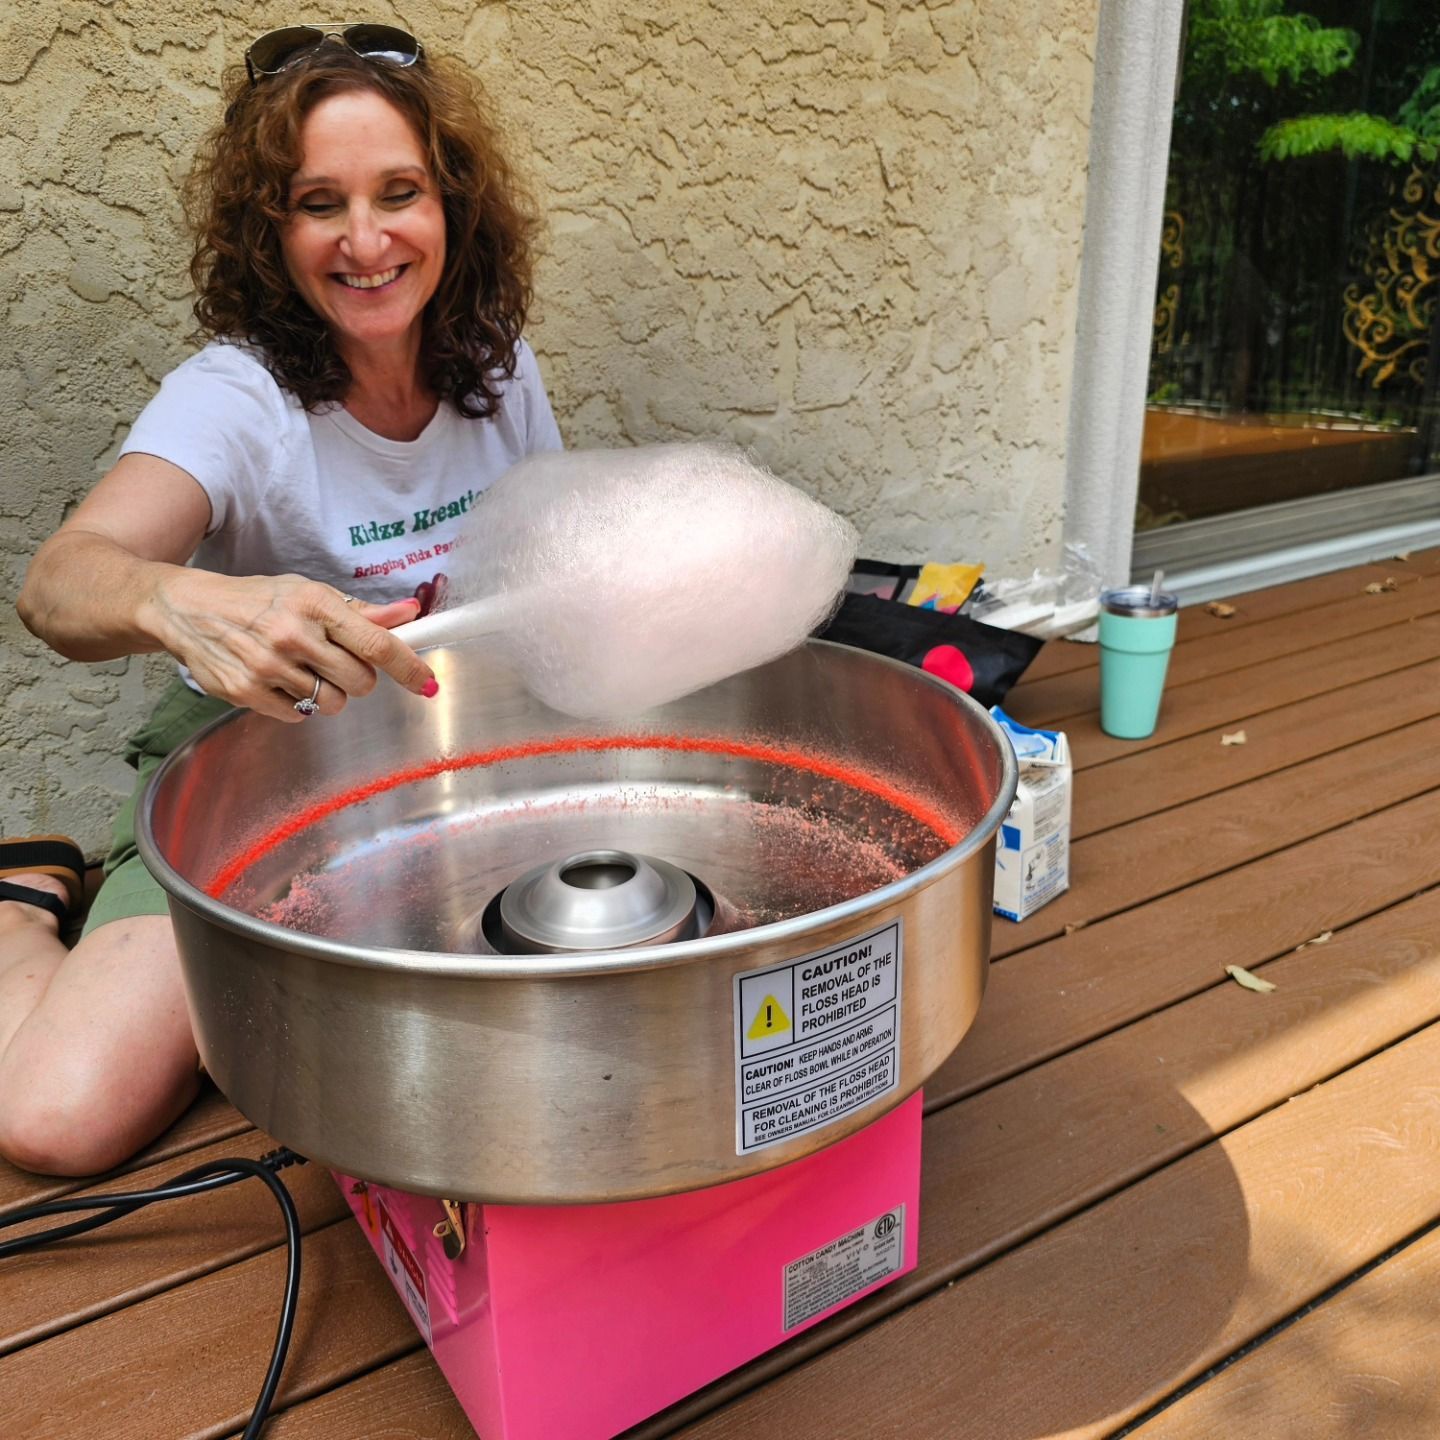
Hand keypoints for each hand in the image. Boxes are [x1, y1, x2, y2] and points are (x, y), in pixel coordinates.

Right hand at [146, 571, 435, 721]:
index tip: (428, 684)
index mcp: (315, 605)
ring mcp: (268, 667)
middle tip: (337, 664)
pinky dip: (297, 705)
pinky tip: (279, 681)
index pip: (377, 644)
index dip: (409, 668)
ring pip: (332, 703)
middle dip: (359, 679)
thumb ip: (362, 612)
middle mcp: (293, 635)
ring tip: (303, 671)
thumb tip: (410, 613)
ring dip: (327, 693)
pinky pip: (298, 716)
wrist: (189, 610)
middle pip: (361, 683)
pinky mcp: (246, 693)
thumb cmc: (260, 601)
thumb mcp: (310, 594)